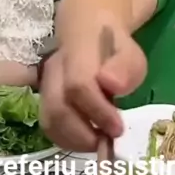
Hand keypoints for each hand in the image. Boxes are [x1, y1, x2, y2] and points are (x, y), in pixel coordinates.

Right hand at [39, 25, 146, 150]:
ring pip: (49, 122)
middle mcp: (53, 70)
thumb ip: (126, 68)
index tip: (118, 129)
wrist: (88, 32)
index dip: (97, 112)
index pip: (78, 86)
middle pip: (56, 110)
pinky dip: (69, 141)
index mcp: (76, 53)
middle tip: (107, 142)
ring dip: (75, 141)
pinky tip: (88, 138)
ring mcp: (45, 86)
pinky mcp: (43, 101)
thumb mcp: (130, 53)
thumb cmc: (113, 48)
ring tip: (99, 142)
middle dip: (83, 135)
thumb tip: (112, 84)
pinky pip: (50, 127)